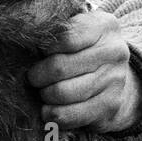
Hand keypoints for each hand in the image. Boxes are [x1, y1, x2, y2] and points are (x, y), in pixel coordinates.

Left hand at [27, 10, 141, 133]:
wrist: (114, 77)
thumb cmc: (81, 48)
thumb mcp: (73, 29)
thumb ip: (54, 29)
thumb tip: (25, 38)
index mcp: (104, 25)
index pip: (65, 37)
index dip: (43, 47)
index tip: (38, 51)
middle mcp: (115, 51)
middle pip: (59, 67)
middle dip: (37, 75)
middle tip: (33, 77)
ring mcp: (115, 79)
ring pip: (62, 93)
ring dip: (44, 95)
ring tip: (42, 91)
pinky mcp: (110, 105)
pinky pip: (69, 114)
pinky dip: (51, 114)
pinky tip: (47, 109)